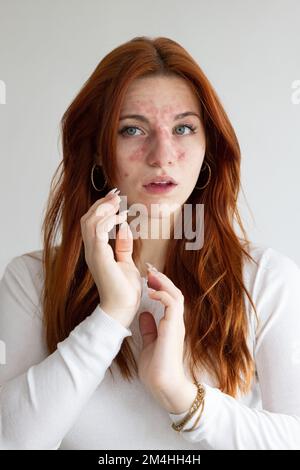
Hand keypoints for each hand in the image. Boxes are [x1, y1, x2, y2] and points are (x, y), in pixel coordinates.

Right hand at [80, 188, 141, 328]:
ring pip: (89, 222)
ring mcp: (93, 254)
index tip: (115, 200)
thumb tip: (124, 228)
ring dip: (103, 209)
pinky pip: (98, 232)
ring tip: (117, 203)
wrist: (123, 308)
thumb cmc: (124, 290)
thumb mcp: (126, 262)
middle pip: (87, 220)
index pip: (92, 224)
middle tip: (115, 196)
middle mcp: (91, 251)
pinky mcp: (99, 257)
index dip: (101, 210)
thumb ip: (123, 246)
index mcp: (96, 251)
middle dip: (101, 205)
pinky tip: (120, 218)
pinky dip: (107, 221)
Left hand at [137, 265, 186, 399]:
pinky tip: (151, 293)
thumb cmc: (157, 369)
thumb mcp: (149, 344)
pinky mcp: (174, 328)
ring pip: (176, 295)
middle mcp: (176, 322)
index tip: (148, 276)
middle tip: (149, 268)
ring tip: (151, 275)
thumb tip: (144, 314)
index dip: (160, 286)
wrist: (163, 386)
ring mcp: (176, 325)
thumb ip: (149, 329)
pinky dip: (163, 296)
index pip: (169, 299)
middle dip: (162, 279)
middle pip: (174, 293)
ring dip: (163, 283)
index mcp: (170, 325)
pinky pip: (172, 305)